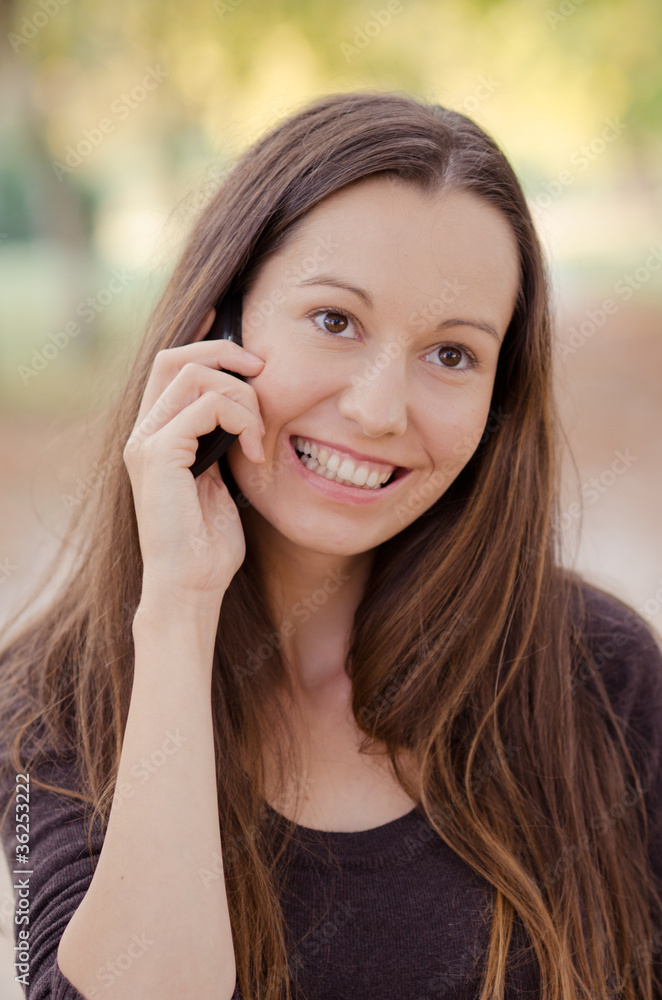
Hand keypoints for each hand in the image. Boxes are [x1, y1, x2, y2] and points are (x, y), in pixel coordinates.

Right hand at [123, 309, 265, 601]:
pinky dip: (241, 420)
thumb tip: (247, 407)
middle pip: (176, 357)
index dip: (204, 338)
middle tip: (263, 370)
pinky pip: (205, 406)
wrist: (190, 585)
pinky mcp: (157, 455)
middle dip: (226, 352)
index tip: (240, 329)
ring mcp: (146, 442)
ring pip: (196, 376)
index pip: (171, 365)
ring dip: (243, 397)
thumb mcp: (221, 479)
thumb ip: (222, 441)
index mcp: (156, 434)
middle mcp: (143, 432)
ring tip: (261, 434)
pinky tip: (254, 452)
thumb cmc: (209, 542)